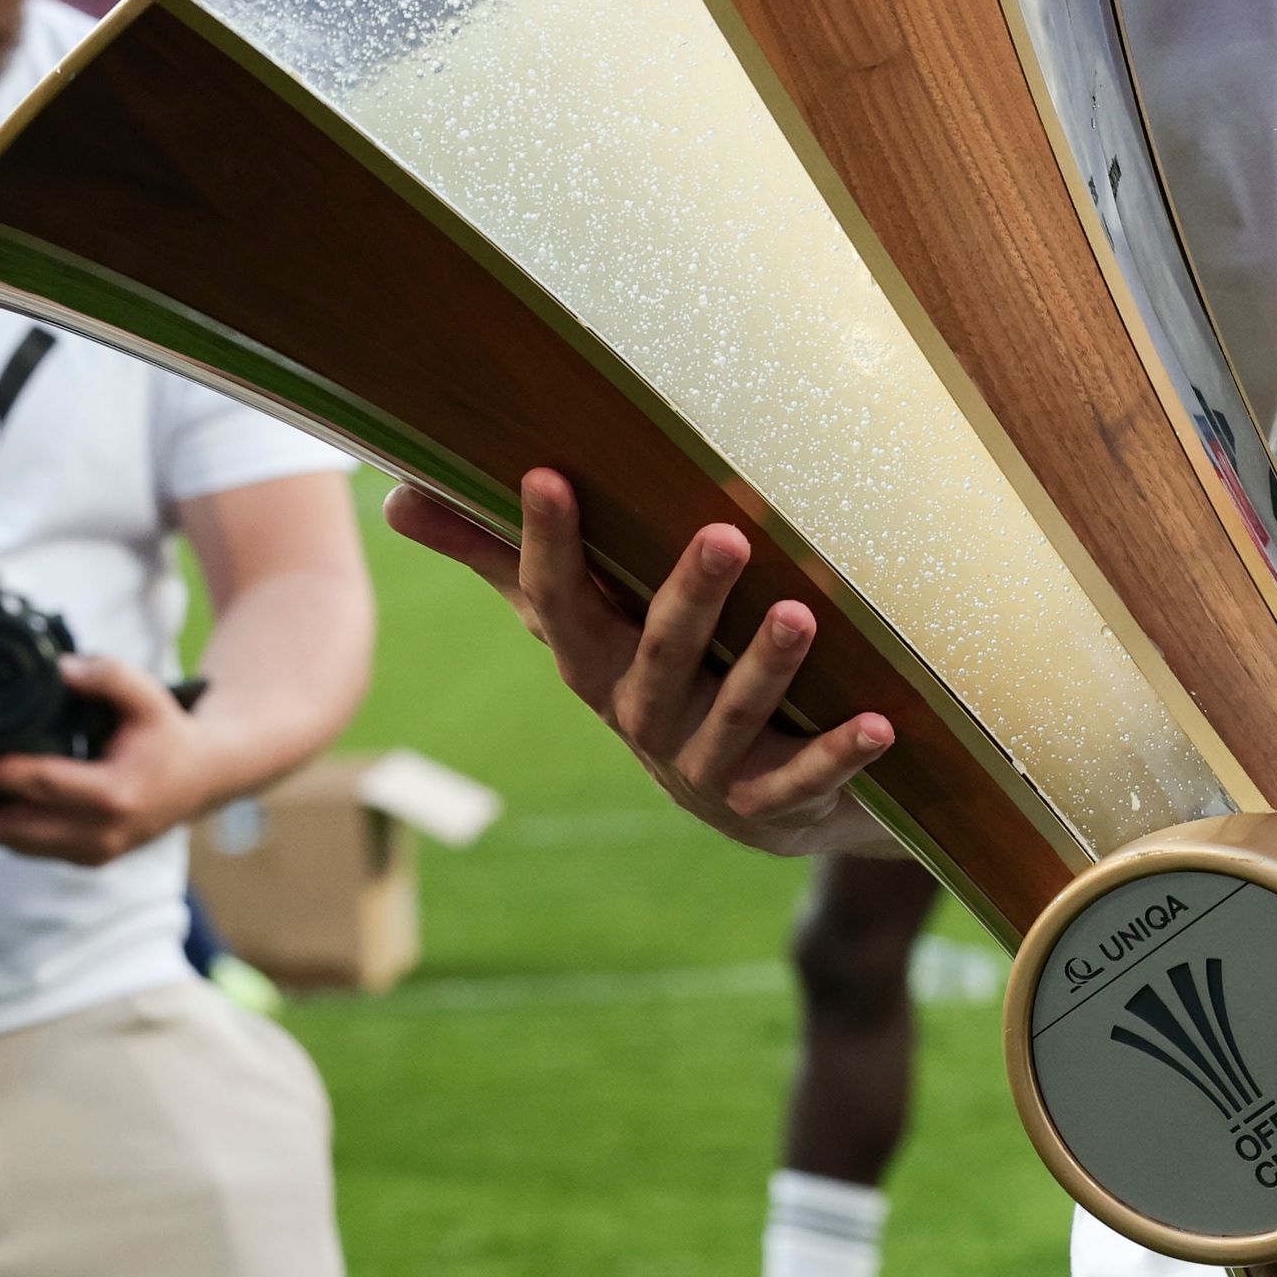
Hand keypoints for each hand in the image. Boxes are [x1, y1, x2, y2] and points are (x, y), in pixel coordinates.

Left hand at [0, 656, 222, 866]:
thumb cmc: (171, 734)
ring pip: (19, 844)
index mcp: (113, 793)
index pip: (39, 784)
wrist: (206, 778)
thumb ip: (109, 677)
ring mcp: (93, 852)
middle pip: (15, 829)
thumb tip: (61, 667)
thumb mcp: (150, 697)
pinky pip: (33, 848)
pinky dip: (0, 835)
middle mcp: (100, 833)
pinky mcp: (88, 859)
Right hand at [386, 471, 888, 856]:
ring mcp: (706, 765)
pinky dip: (840, 753)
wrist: (763, 802)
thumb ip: (503, 562)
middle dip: (687, 598)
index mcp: (595, 664)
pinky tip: (880, 722)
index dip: (548, 542)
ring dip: (766, 667)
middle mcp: (641, 717)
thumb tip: (396, 497)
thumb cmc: (667, 678)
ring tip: (802, 613)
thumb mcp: (587, 622)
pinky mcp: (773, 803)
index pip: (558, 601)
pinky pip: (804, 780)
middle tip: (723, 535)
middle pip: (655, 655)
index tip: (546, 474)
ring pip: (732, 716)